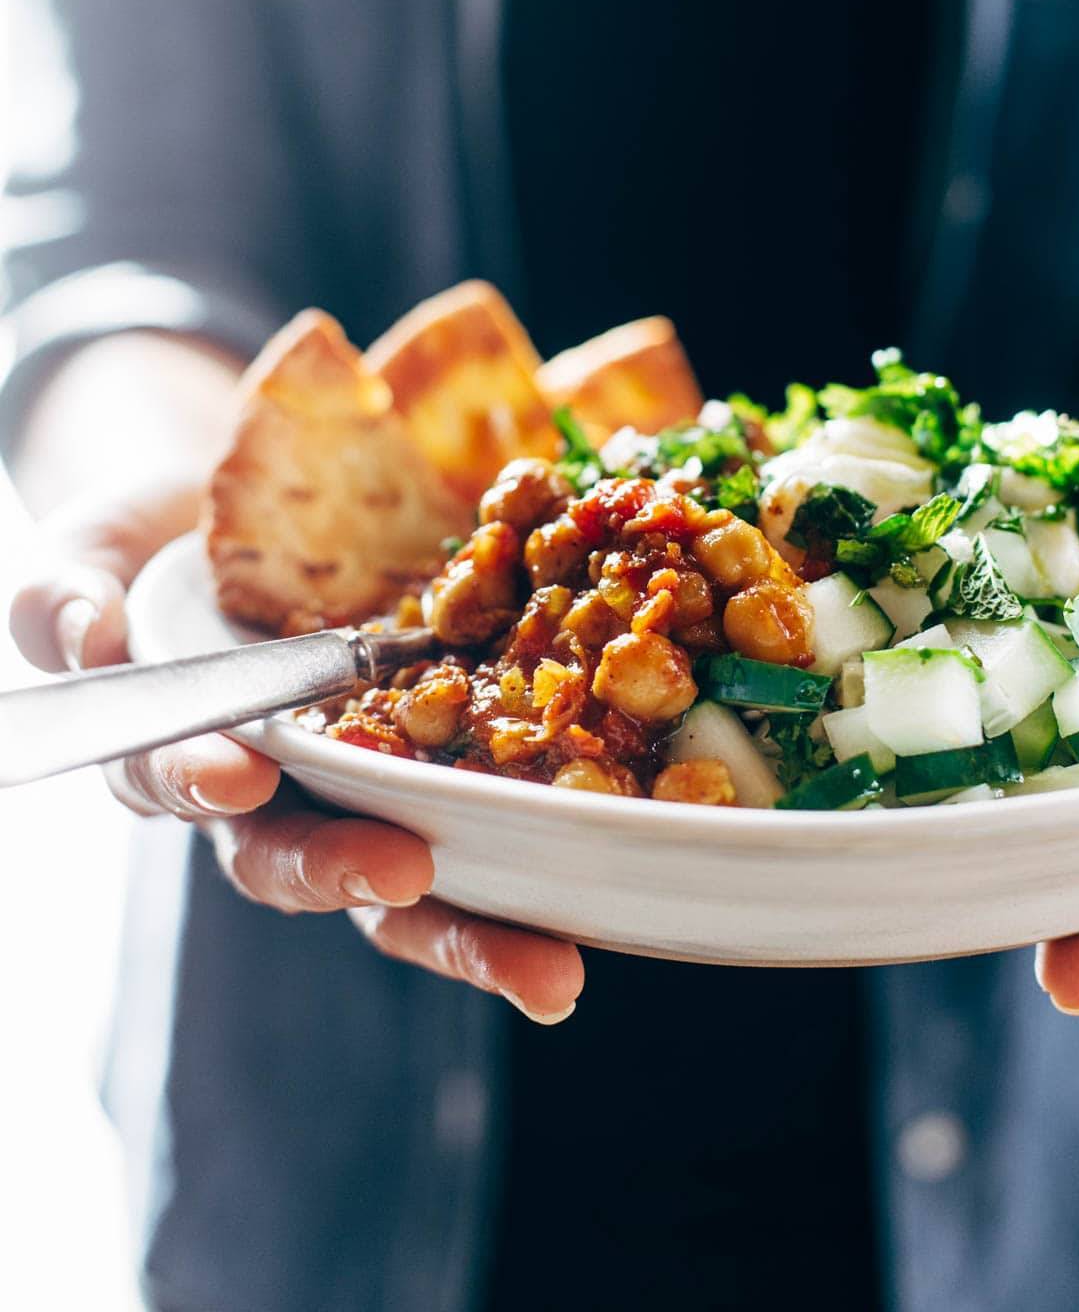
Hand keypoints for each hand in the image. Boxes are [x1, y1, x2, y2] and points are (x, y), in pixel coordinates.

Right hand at [9, 482, 583, 1022]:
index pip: (184, 780)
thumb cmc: (156, 544)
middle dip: (355, 880)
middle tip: (406, 879)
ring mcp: (368, 783)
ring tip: (552, 970)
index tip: (237, 774)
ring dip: (476, 929)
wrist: (251, 512)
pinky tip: (610, 867)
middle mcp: (280, 792)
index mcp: (186, 751)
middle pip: (308, 860)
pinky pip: (494, 811)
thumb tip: (84, 637)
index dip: (202, 781)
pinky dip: (546, 850)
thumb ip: (64, 598)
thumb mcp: (90, 552)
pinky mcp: (447, 754)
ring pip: (412, 880)